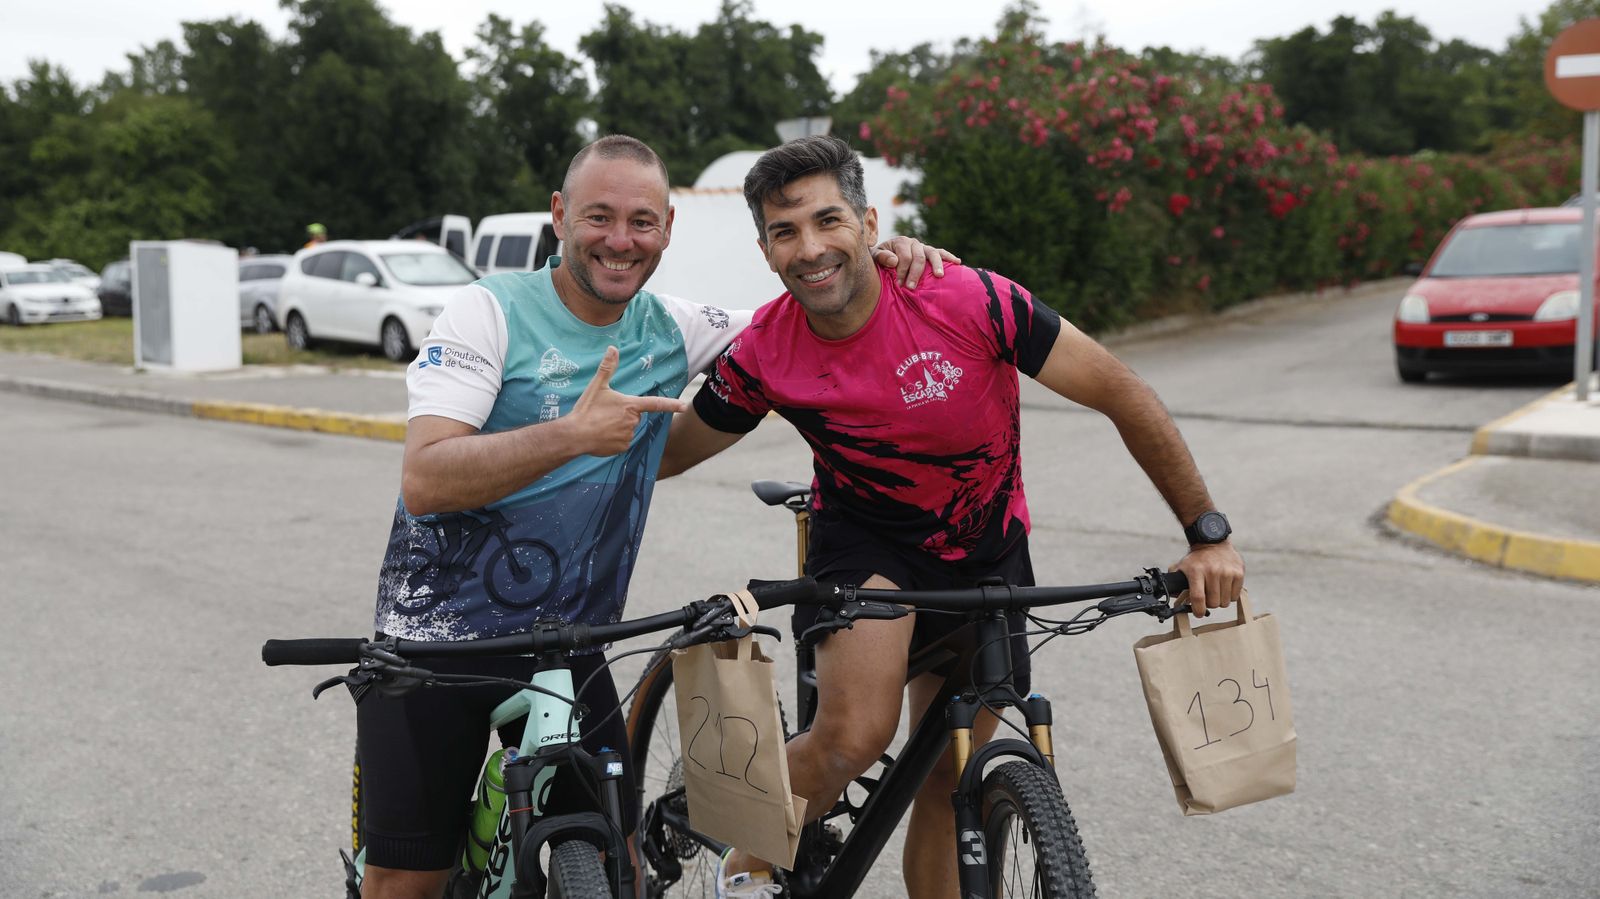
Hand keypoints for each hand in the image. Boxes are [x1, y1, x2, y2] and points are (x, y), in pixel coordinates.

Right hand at [570, 346, 686, 455]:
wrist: (575, 435)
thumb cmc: (586, 409)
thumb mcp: (597, 386)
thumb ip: (607, 368)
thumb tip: (613, 348)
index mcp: (630, 405)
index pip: (655, 404)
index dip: (671, 405)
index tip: (684, 406)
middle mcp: (633, 421)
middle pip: (633, 416)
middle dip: (622, 415)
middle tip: (604, 414)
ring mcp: (628, 435)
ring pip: (627, 429)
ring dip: (617, 427)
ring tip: (600, 425)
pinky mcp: (622, 448)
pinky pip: (621, 441)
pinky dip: (613, 439)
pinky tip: (601, 436)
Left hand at [871, 236, 960, 288]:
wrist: (883, 257)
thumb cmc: (879, 260)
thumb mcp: (875, 257)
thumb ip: (881, 257)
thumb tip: (894, 261)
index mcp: (900, 242)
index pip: (904, 256)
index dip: (902, 270)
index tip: (899, 284)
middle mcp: (913, 242)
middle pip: (918, 257)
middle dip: (915, 273)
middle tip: (912, 287)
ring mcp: (923, 247)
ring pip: (932, 253)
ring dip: (936, 264)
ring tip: (939, 275)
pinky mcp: (930, 253)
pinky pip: (941, 253)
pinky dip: (949, 256)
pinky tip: (957, 262)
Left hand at [1172, 542, 1243, 619]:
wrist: (1213, 542)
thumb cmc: (1197, 559)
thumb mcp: (1182, 567)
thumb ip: (1175, 582)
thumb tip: (1172, 598)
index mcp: (1196, 571)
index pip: (1198, 597)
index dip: (1198, 610)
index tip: (1198, 613)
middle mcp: (1212, 571)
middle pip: (1213, 602)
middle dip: (1209, 604)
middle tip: (1208, 596)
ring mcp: (1227, 572)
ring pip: (1225, 601)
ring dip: (1220, 600)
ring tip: (1216, 590)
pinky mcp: (1238, 573)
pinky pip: (1235, 596)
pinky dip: (1230, 595)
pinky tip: (1225, 587)